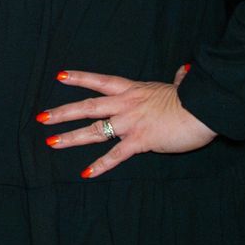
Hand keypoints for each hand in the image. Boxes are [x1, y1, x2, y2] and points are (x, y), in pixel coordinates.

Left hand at [41, 64, 216, 178]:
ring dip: (71, 137)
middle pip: (87, 107)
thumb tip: (185, 71)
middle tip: (42, 117)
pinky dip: (101, 165)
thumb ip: (178, 79)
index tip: (59, 77)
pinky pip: (116, 155)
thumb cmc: (193, 99)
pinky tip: (86, 172)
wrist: (202, 110)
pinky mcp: (139, 141)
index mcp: (132, 90)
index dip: (79, 78)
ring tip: (51, 142)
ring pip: (94, 130)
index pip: (99, 81)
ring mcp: (130, 123)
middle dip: (63, 112)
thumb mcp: (180, 85)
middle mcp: (125, 104)